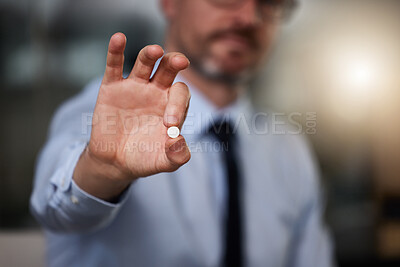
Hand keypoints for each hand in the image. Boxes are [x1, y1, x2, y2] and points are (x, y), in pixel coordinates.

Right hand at [73, 33, 190, 200]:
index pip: (180, 94)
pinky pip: (115, 66)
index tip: (169, 125)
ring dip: (150, 54)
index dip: (178, 105)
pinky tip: (119, 38)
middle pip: (168, 70)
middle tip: (180, 61)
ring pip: (145, 63)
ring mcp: (135, 87)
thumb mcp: (163, 162)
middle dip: (174, 63)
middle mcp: (156, 91)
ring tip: (155, 51)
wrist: (116, 162)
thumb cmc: (144, 158)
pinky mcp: (112, 87)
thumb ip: (177, 156)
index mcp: (172, 105)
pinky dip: (115, 52)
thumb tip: (180, 143)